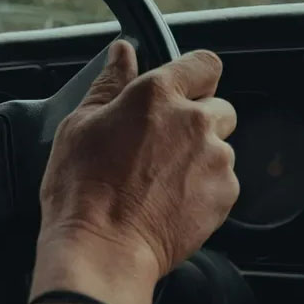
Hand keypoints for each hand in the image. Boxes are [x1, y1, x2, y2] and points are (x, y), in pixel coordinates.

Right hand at [32, 40, 237, 303]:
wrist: (102, 249)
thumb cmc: (81, 191)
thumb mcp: (79, 126)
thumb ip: (109, 84)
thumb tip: (122, 54)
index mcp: (156, 96)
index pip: (203, 64)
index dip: (192, 78)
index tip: (180, 93)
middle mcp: (194, 121)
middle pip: (217, 108)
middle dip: (194, 123)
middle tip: (158, 149)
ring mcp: (215, 159)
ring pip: (220, 148)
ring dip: (198, 158)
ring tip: (157, 183)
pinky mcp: (225, 195)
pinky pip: (222, 182)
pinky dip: (202, 189)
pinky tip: (167, 202)